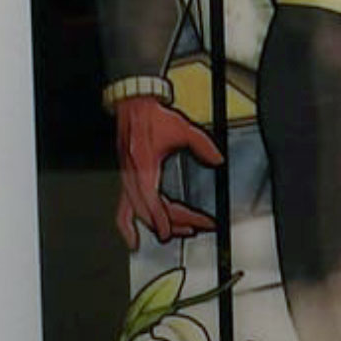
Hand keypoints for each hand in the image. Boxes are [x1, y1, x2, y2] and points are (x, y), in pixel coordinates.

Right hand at [113, 93, 223, 244]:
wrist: (132, 104)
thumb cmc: (151, 116)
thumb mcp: (182, 129)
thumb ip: (203, 146)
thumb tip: (217, 159)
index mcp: (144, 168)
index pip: (153, 203)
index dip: (165, 220)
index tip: (179, 230)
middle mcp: (132, 177)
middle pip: (148, 212)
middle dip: (171, 223)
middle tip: (192, 228)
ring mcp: (127, 178)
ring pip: (134, 212)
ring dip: (153, 225)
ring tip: (168, 236)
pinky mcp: (126, 177)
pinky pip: (123, 207)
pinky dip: (128, 223)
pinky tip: (132, 236)